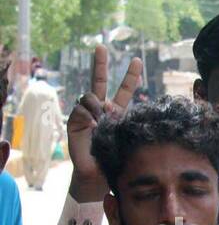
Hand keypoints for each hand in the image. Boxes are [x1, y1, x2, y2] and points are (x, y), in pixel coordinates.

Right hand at [68, 45, 143, 202]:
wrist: (100, 178)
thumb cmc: (118, 163)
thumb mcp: (132, 143)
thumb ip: (131, 129)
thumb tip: (124, 111)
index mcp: (118, 113)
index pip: (124, 90)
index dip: (130, 77)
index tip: (137, 61)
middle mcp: (101, 110)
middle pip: (100, 82)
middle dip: (99, 64)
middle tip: (101, 46)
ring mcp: (86, 114)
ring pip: (90, 94)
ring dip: (97, 103)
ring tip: (101, 117)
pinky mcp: (75, 122)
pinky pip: (80, 109)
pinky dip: (86, 114)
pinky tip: (91, 122)